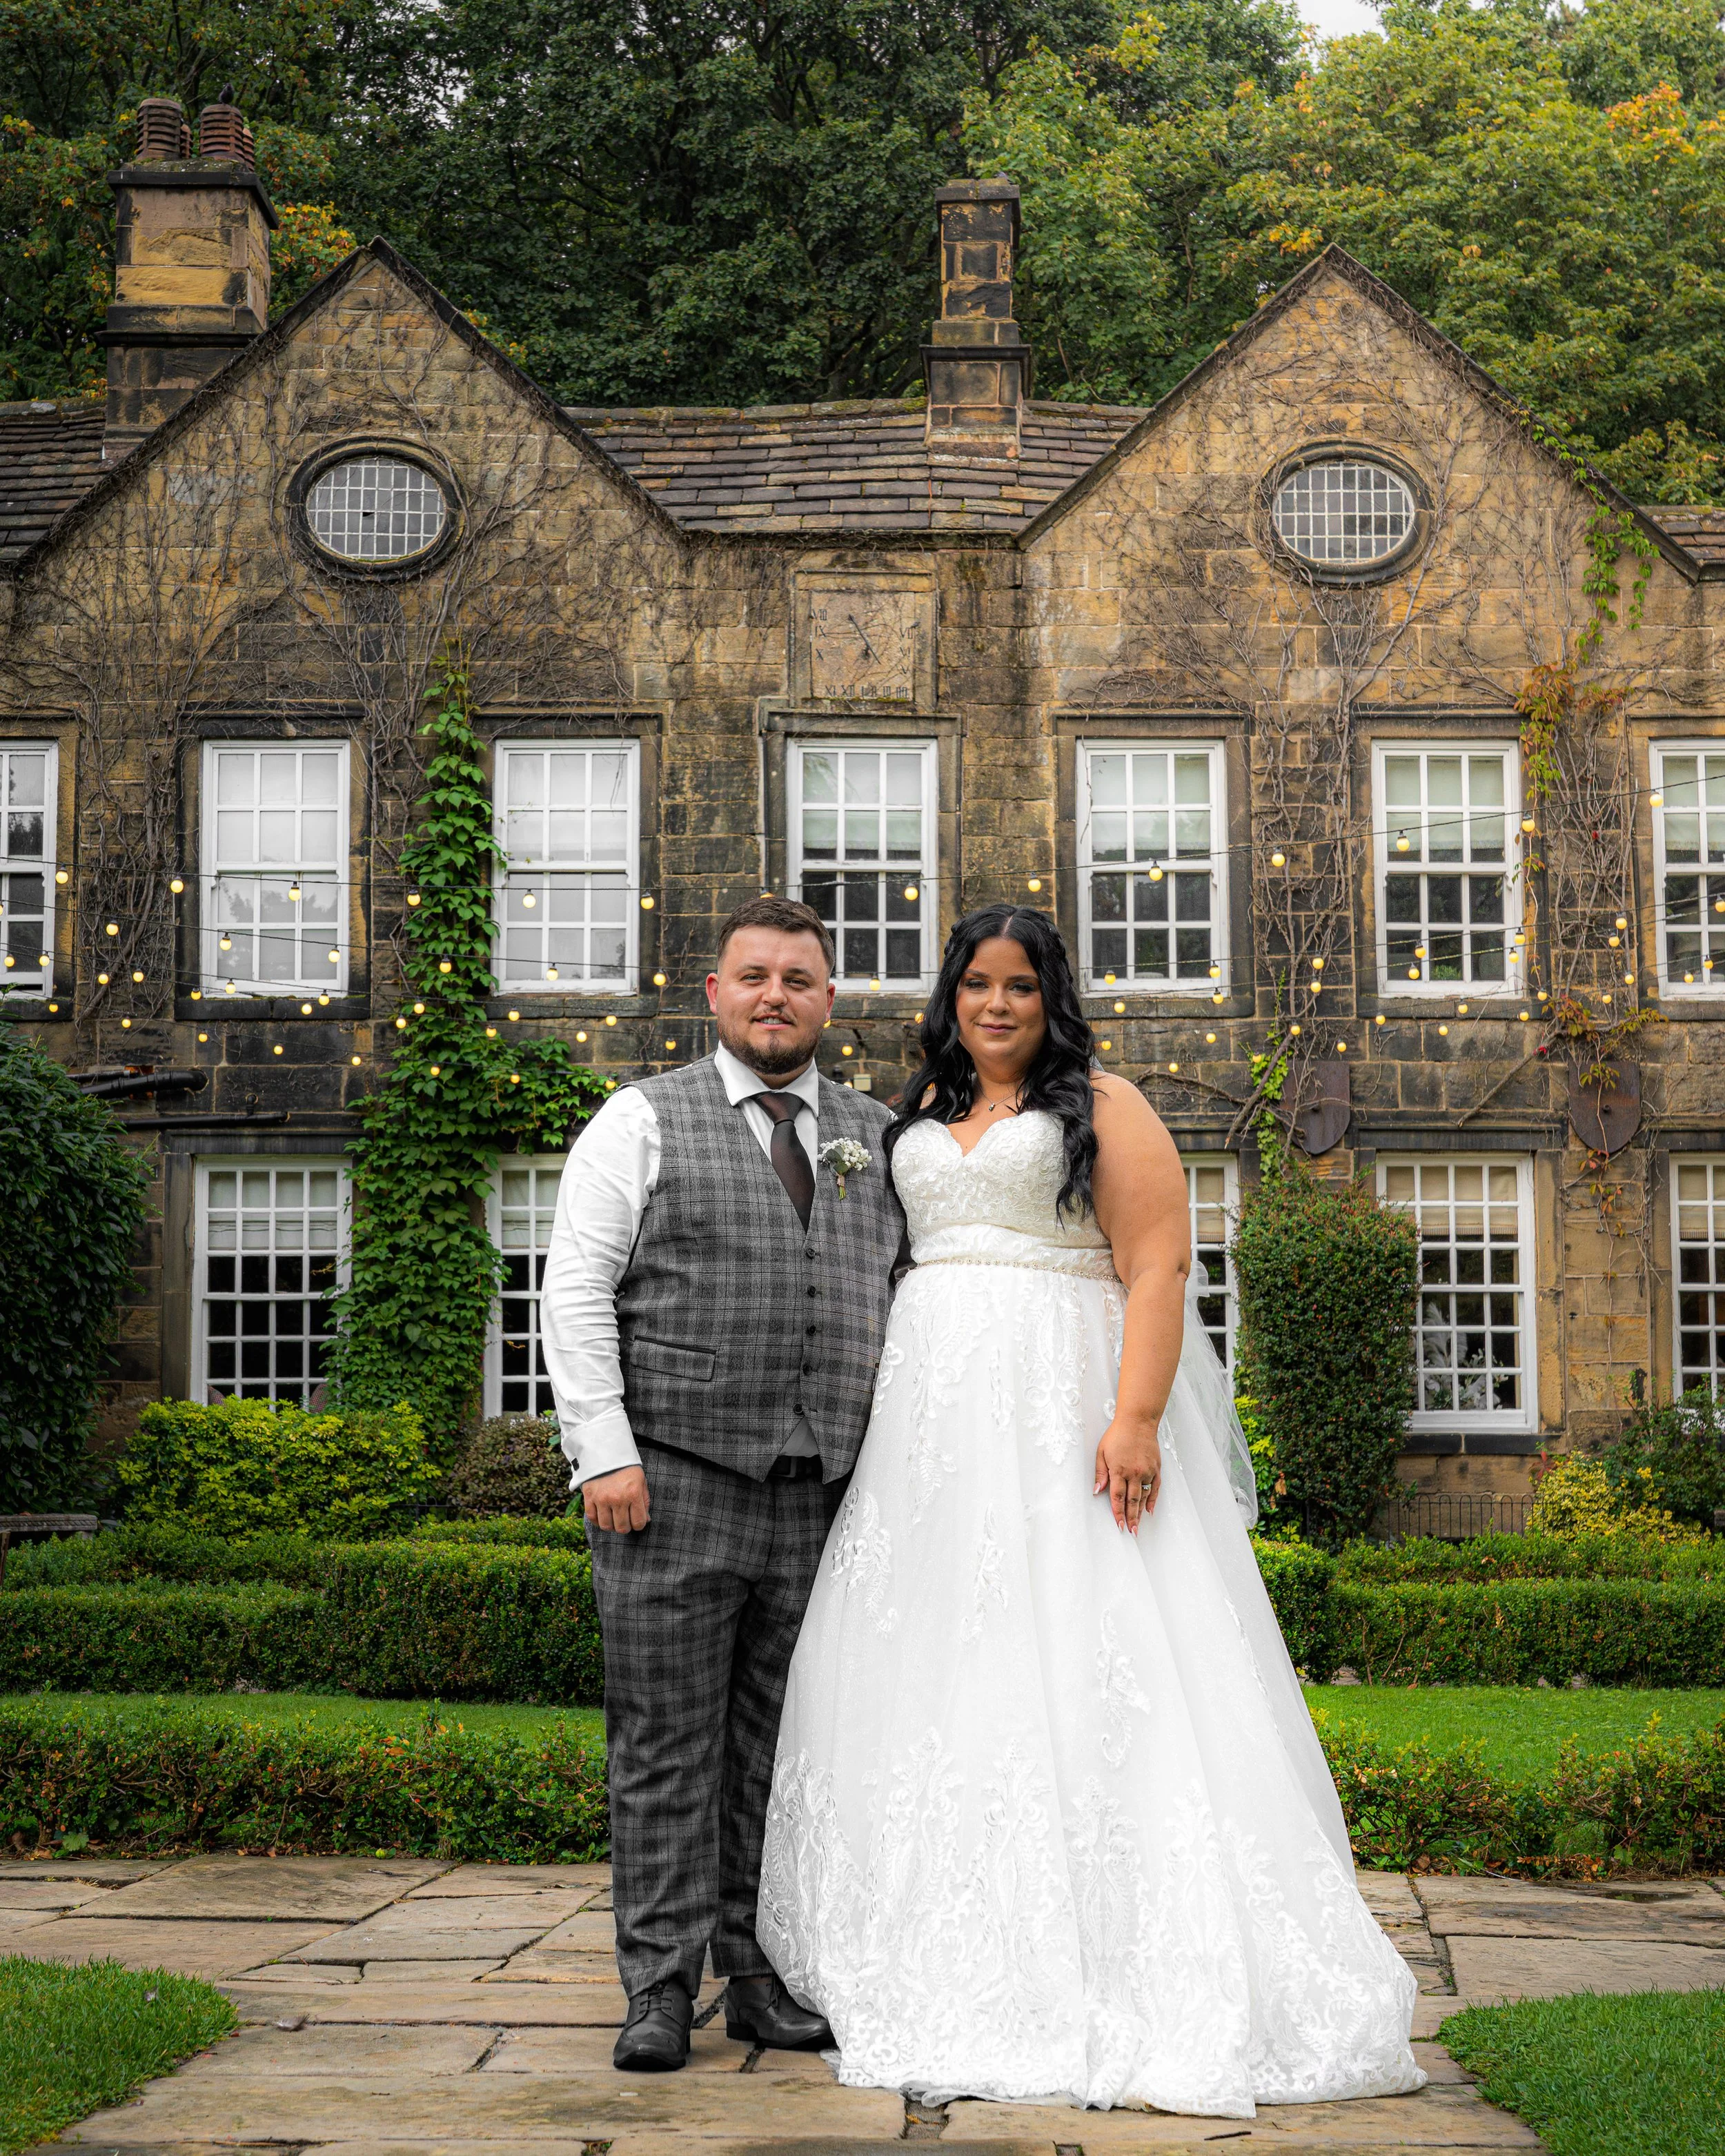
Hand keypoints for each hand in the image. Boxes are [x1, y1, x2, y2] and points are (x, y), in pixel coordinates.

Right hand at [584, 1463, 649, 1533]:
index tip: (636, 1521)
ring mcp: (602, 1499)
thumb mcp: (641, 1481)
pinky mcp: (589, 1497)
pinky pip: (592, 1518)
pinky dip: (597, 1521)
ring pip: (606, 1526)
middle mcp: (618, 1498)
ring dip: (611, 1526)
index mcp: (633, 1493)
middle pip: (622, 1527)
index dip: (639, 1525)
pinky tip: (602, 1517)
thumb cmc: (626, 1467)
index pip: (638, 1522)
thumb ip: (644, 1501)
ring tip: (614, 1519)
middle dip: (626, 1527)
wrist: (606, 1451)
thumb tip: (646, 1520)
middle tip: (625, 1521)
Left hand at [1094, 1418, 1161, 1535]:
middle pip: (1132, 1501)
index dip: (1117, 1513)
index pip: (1117, 1497)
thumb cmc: (1117, 1435)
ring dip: (1140, 1513)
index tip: (1118, 1525)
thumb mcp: (1101, 1452)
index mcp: (1119, 1470)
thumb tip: (1097, 1490)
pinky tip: (1149, 1510)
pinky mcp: (1156, 1468)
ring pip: (1144, 1497)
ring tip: (1138, 1525)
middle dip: (1130, 1518)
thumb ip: (1100, 1472)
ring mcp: (1147, 1471)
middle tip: (1131, 1532)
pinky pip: (1156, 1488)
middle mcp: (1135, 1473)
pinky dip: (1153, 1500)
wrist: (1137, 1421)